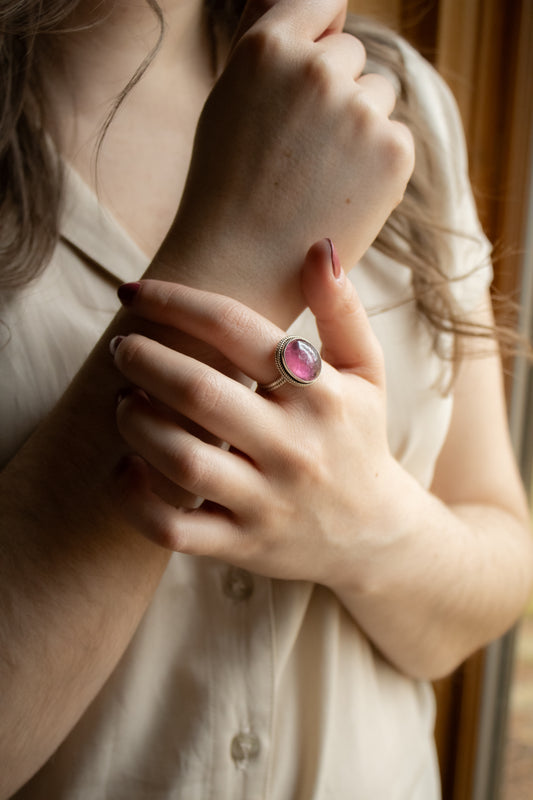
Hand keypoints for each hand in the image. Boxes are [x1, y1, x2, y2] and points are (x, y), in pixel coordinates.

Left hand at [112, 240, 402, 588]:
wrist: (376, 534)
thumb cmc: (359, 438)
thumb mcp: (366, 372)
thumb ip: (342, 309)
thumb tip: (319, 246)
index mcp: (323, 395)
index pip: (236, 330)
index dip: (175, 301)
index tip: (134, 291)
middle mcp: (294, 448)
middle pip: (199, 393)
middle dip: (143, 360)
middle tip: (122, 348)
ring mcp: (267, 501)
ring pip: (181, 459)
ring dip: (135, 423)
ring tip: (126, 402)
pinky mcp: (242, 544)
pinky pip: (173, 529)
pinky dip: (135, 499)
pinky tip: (127, 466)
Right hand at [160, 0, 413, 320]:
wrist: (240, 268)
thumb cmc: (228, 188)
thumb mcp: (231, 100)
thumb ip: (270, 41)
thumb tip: (321, 7)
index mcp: (266, 47)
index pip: (322, 0)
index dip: (322, 30)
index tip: (316, 65)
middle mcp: (315, 69)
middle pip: (352, 55)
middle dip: (335, 92)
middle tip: (301, 151)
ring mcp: (357, 110)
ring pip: (378, 95)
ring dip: (359, 125)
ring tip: (318, 177)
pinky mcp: (393, 151)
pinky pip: (396, 135)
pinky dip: (378, 163)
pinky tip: (341, 195)